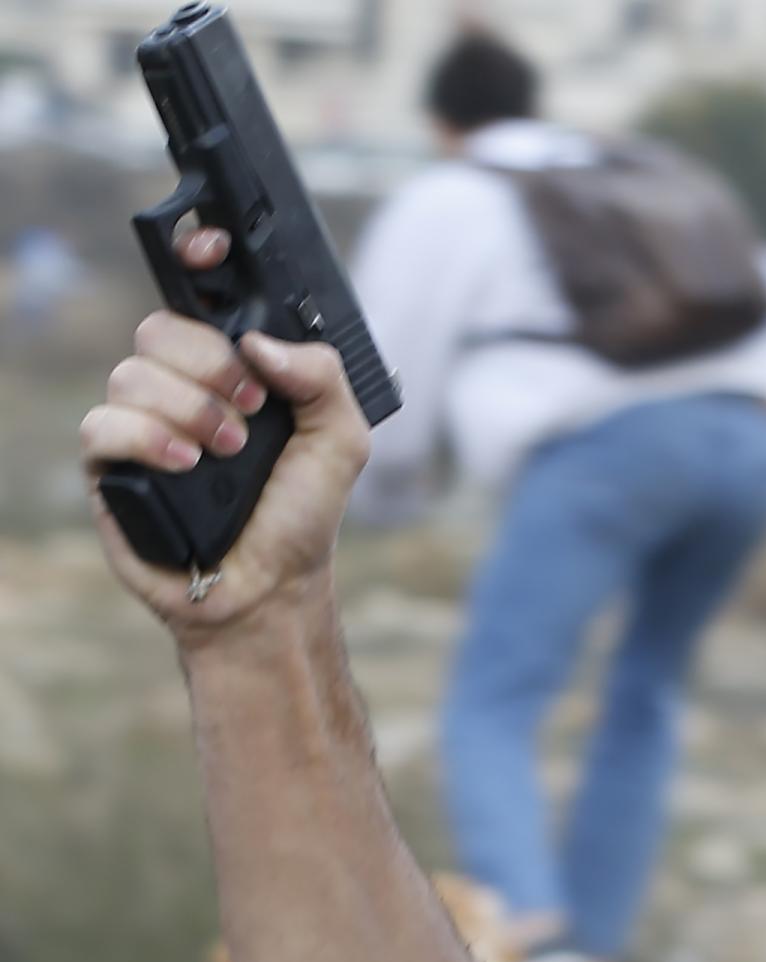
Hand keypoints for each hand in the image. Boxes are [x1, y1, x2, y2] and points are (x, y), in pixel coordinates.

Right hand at [79, 226, 370, 646]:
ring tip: (227, 453)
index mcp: (231, 371)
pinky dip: (149, 438)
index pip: (197, 299)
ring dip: (190, 410)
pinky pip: (103, 424)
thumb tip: (260, 344)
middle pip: (159, 327)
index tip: (210, 248)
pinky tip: (187, 464)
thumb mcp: (341, 440)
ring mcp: (141, 423)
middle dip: (209, 363)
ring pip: (132, 374)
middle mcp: (180, 387)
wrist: (268, 587)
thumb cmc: (299, 514)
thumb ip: (322, 377)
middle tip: (250, 408)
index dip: (193, 259)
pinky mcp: (110, 464)